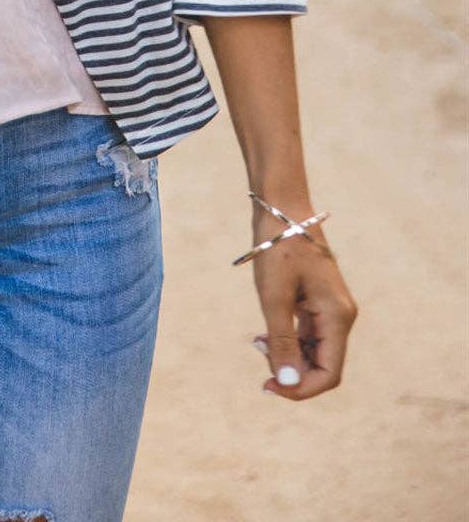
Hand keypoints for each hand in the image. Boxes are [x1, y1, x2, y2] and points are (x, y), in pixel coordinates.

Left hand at [247, 199, 357, 400]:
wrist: (282, 208)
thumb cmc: (278, 248)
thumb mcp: (274, 297)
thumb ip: (282, 342)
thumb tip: (287, 383)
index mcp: (338, 317)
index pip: (330, 374)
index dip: (301, 388)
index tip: (268, 386)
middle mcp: (340, 316)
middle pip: (323, 365)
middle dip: (292, 372)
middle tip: (258, 360)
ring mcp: (331, 309)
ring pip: (314, 351)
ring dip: (287, 356)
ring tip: (257, 343)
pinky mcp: (318, 301)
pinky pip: (308, 334)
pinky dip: (288, 340)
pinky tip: (263, 335)